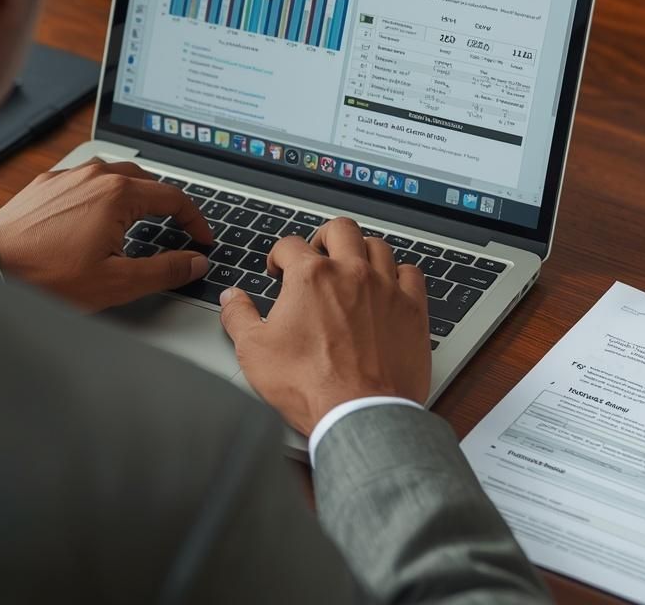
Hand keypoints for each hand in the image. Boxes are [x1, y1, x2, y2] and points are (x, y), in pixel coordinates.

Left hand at [0, 159, 212, 310]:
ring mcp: (68, 176)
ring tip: (139, 222)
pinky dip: (102, 195)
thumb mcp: (118, 281)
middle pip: (147, 181)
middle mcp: (95, 175)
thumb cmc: (48, 276)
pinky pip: (85, 181)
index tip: (201, 238)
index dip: (195, 220)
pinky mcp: (46, 184)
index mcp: (119, 193)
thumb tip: (194, 262)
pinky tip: (96, 218)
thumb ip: (165, 270)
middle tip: (176, 229)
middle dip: (167, 205)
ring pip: (115, 176)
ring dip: (135, 195)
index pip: (174, 197)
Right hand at [218, 217, 430, 434]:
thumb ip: (239, 317)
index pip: (290, 245)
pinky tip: (390, 284)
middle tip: (318, 252)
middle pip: (340, 229)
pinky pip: (411, 273)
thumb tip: (231, 299)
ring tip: (353, 265)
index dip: (279, 255)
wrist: (359, 414)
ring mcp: (385, 288)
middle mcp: (350, 273)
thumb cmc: (309, 386)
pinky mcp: (412, 309)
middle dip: (324, 236)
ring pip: (377, 245)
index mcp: (310, 277)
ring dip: (361, 250)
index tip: (279, 269)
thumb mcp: (255, 352)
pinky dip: (399, 273)